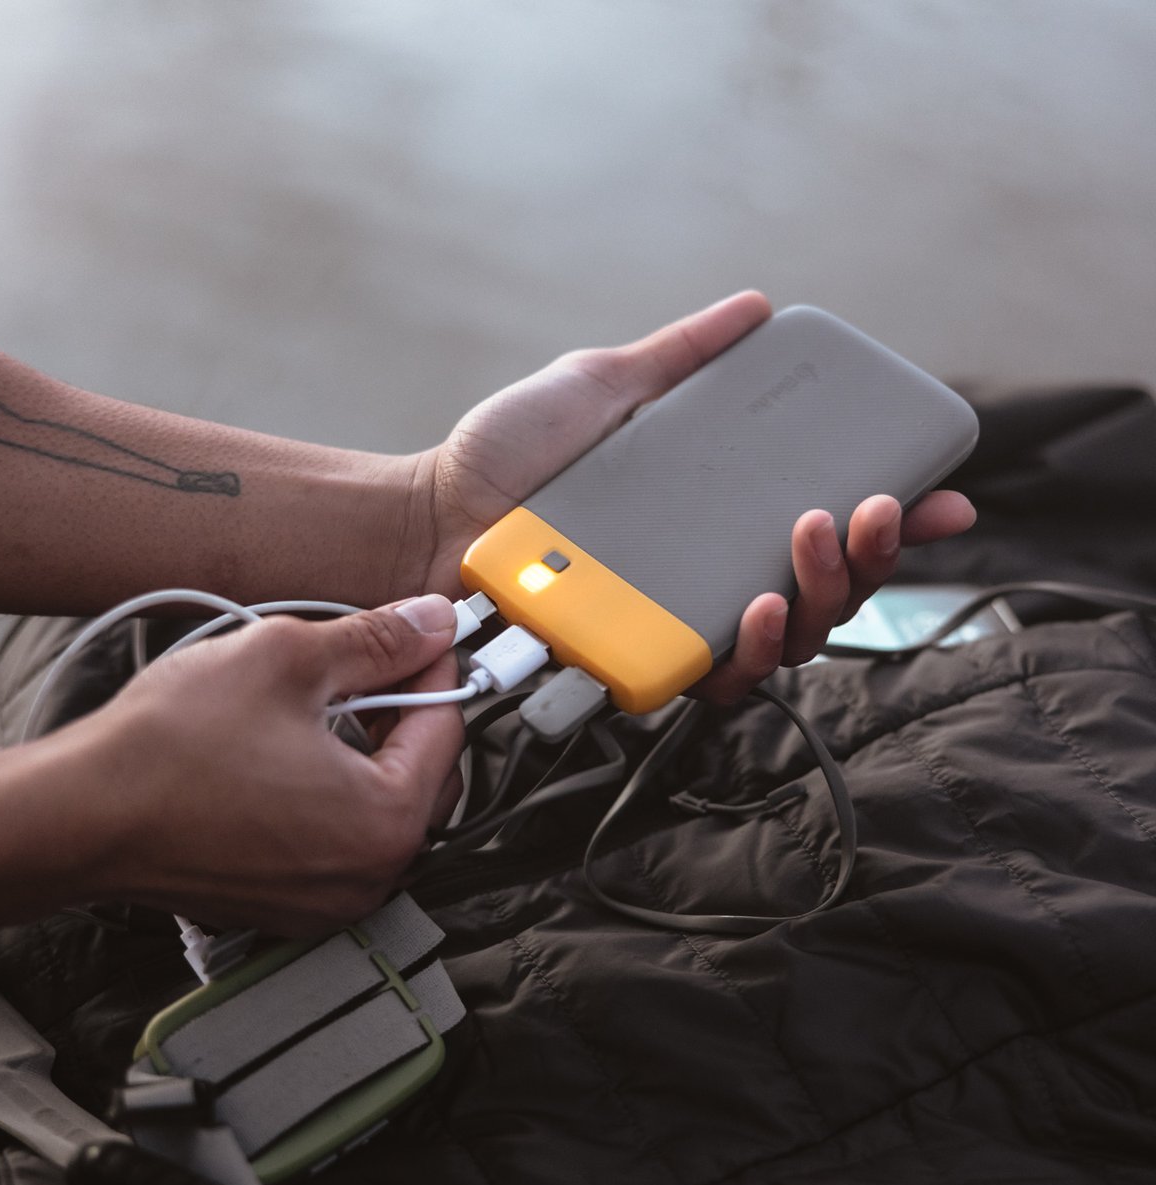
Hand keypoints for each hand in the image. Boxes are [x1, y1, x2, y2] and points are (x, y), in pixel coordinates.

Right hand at [72, 596, 464, 935]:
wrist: (78, 816)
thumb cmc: (173, 746)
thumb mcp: (289, 659)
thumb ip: (377, 640)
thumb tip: (431, 622)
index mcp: (388, 821)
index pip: (445, 727)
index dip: (432, 668)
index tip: (417, 636)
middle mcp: (370, 876)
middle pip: (425, 774)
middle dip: (404, 714)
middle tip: (366, 667)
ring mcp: (328, 902)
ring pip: (383, 808)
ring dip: (369, 752)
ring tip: (318, 706)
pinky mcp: (289, 906)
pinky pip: (340, 839)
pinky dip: (333, 794)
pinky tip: (290, 754)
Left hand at [412, 292, 974, 703]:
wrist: (440, 511)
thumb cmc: (512, 454)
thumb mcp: (606, 385)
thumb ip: (682, 355)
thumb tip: (754, 308)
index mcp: (716, 516)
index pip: (824, 525)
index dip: (894, 520)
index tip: (942, 498)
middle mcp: (710, 575)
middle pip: (825, 590)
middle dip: (871, 556)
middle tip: (865, 511)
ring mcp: (679, 623)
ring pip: (790, 640)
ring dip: (825, 596)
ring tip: (813, 539)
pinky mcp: (644, 662)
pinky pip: (721, 678)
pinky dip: (754, 650)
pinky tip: (756, 607)